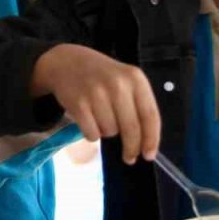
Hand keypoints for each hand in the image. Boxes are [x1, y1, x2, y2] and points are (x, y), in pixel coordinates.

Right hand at [31, 43, 159, 163]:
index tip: (149, 155)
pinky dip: (92, 133)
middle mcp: (117, 84)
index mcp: (135, 78)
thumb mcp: (125, 80)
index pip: (150, 115)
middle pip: (131, 129)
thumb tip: (145, 143)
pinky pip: (92, 133)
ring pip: (110, 132)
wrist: (67, 62)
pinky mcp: (78, 104)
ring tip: (100, 117)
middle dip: (131, 148)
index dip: (151, 139)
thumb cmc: (102, 76)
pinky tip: (89, 119)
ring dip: (107, 132)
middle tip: (129, 157)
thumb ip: (138, 105)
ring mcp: (96, 93)